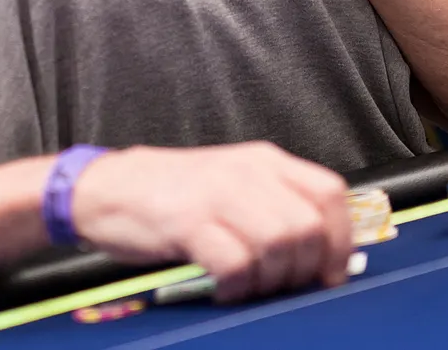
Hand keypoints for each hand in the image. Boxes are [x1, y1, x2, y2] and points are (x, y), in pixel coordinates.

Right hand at [71, 143, 352, 302]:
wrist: (106, 187)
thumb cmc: (171, 193)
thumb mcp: (232, 185)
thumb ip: (274, 206)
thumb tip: (321, 253)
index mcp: (264, 160)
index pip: (330, 193)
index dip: (340, 239)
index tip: (331, 272)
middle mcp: (246, 171)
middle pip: (308, 226)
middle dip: (302, 269)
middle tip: (279, 285)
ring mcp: (217, 194)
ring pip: (278, 244)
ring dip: (269, 280)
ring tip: (247, 285)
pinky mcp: (188, 221)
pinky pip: (235, 264)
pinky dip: (236, 287)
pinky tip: (222, 287)